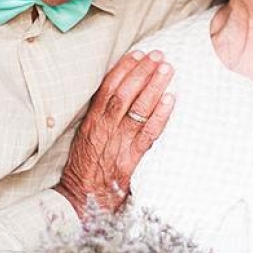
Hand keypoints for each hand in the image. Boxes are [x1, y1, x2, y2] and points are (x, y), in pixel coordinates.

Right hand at [55, 50, 173, 215]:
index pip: (108, 88)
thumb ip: (100, 117)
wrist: (82, 199)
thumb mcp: (86, 137)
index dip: (123, 69)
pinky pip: (147, 134)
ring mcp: (117, 145)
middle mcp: (103, 129)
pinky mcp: (129, 160)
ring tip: (167, 70)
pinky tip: (170, 99)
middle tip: (158, 56)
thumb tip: (121, 92)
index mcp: (91, 122)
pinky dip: (160, 116)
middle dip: (141, 72)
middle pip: (124, 94)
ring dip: (154, 87)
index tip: (137, 54)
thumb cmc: (85, 167)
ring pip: (137, 109)